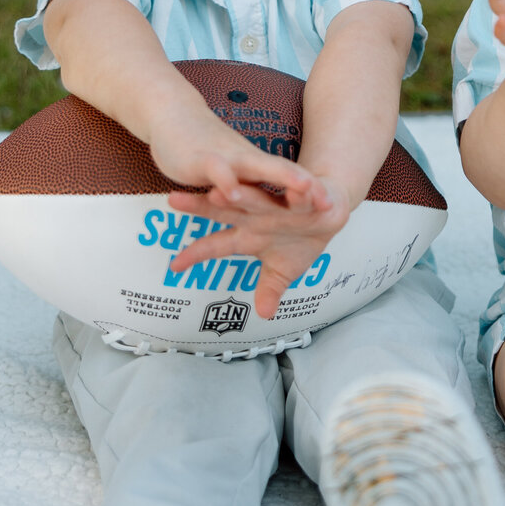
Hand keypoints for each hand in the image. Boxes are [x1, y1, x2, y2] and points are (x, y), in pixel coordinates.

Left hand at [166, 169, 349, 319]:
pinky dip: (300, 193)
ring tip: (223, 193)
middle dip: (202, 207)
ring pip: (257, 198)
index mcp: (249, 233)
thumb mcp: (283, 269)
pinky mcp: (307, 193)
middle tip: (174, 201)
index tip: (174, 266)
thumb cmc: (300, 237)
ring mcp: (280, 204)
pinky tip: (295, 191)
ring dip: (242, 196)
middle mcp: (258, 215)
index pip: (216, 245)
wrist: (330, 206)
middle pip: (226, 211)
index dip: (196, 254)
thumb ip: (270, 288)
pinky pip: (302, 193)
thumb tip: (264, 314)